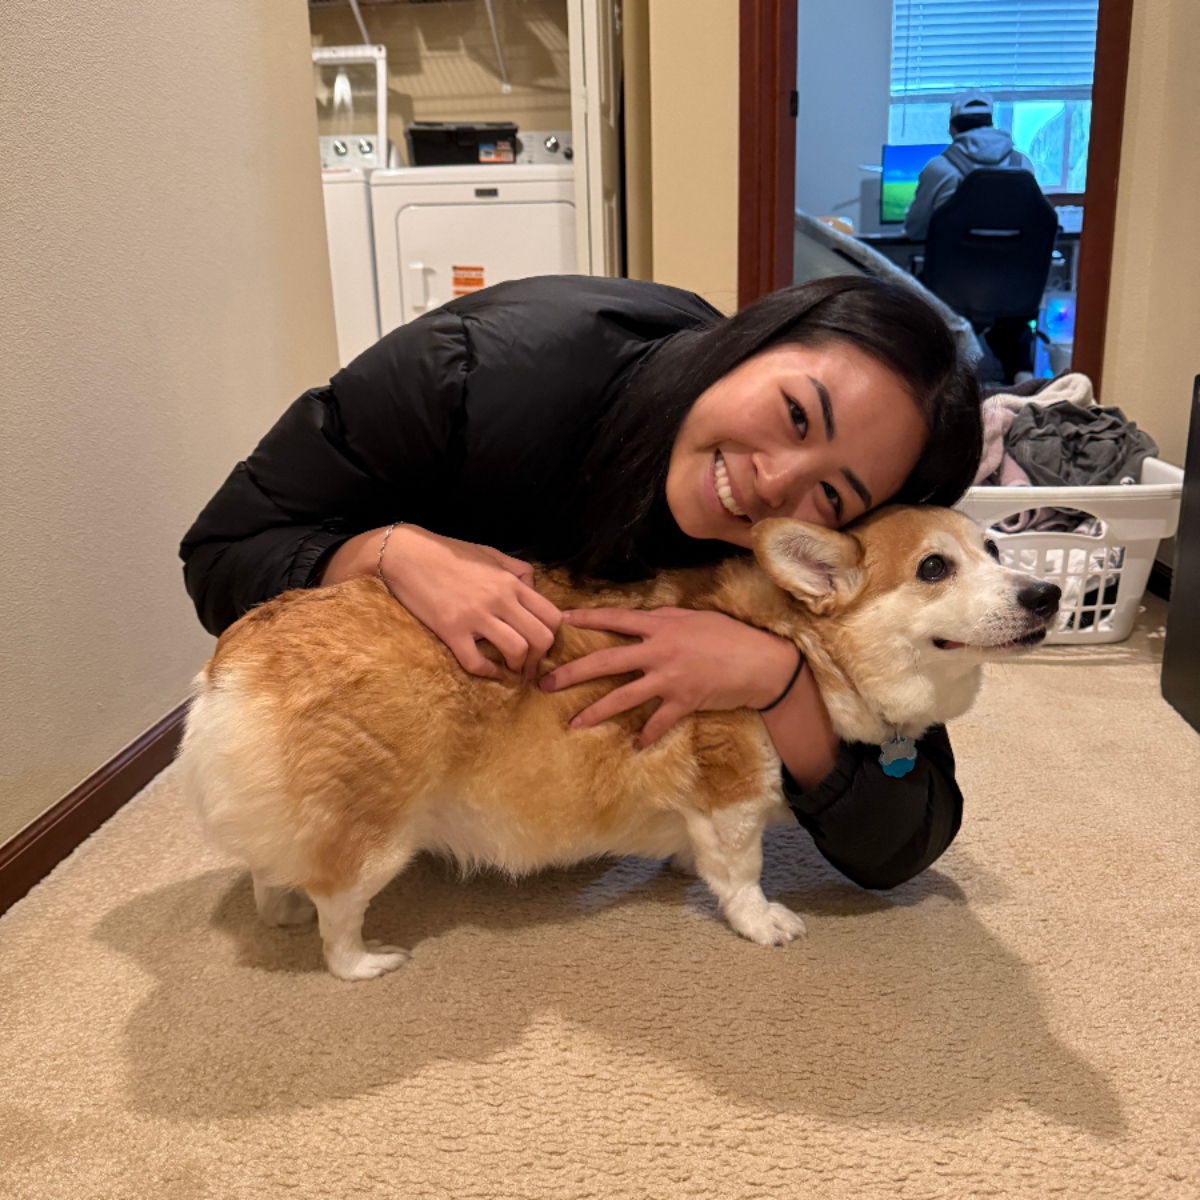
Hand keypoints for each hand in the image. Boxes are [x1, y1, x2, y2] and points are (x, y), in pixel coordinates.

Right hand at [323, 524, 560, 681]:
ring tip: (513, 672)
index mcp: (511, 582)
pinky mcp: (451, 631)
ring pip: (517, 651)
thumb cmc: (448, 552)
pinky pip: (477, 662)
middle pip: (541, 638)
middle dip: (541, 658)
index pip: (552, 615)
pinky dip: (489, 673)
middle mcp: (499, 599)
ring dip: (519, 668)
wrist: (406, 555)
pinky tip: (491, 672)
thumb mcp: (490, 553)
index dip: (554, 636)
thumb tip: (534, 586)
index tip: (543, 645)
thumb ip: (516, 569)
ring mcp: (475, 616)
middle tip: (532, 666)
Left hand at [540, 607, 800, 747]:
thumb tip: (644, 618)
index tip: (559, 621)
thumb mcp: (695, 617)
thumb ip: (666, 618)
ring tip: (573, 724)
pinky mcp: (683, 701)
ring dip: (596, 712)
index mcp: (660, 625)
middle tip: (545, 682)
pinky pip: (657, 722)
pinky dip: (646, 735)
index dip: (586, 619)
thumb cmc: (730, 635)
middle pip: (606, 661)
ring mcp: (669, 678)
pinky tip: (635, 745)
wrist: (762, 662)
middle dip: (573, 672)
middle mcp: (659, 650)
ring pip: (623, 697)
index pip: (614, 620)